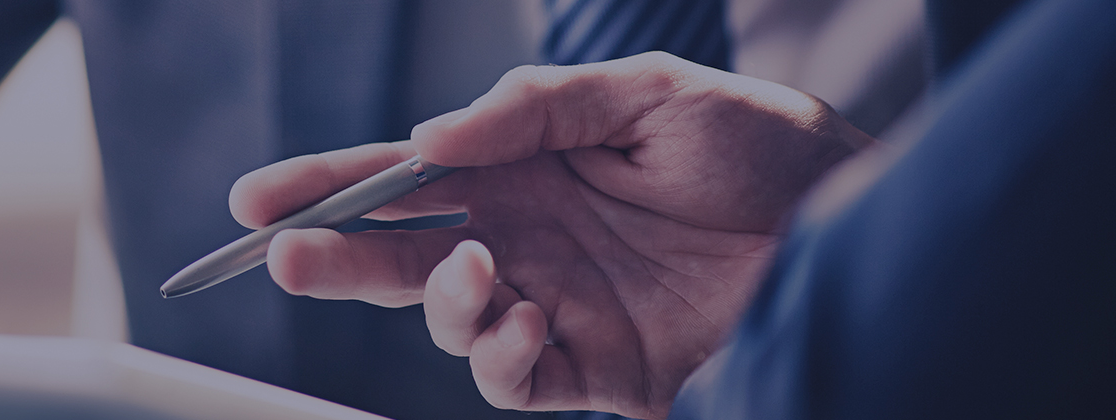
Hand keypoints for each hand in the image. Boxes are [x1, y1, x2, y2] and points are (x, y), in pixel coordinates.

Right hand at [230, 52, 870, 417]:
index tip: (259, 198)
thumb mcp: (649, 94)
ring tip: (482, 272)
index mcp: (527, 166)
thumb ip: (537, 109)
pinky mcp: (595, 368)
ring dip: (437, 302)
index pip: (408, 177)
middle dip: (336, 257)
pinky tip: (528, 318)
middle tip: (286, 256)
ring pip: (447, 320)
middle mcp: (529, 236)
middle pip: (401, 254)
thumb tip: (433, 140)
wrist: (856, 228)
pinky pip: (513, 378)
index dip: (331, 185)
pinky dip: (499, 355)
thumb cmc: (762, 146)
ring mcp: (557, 303)